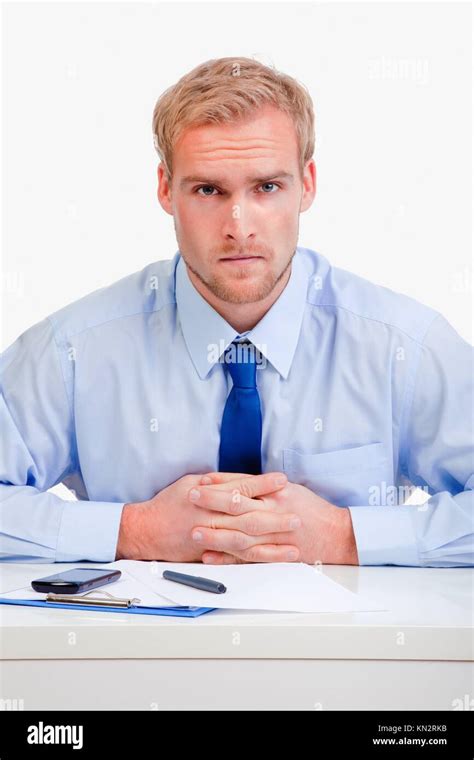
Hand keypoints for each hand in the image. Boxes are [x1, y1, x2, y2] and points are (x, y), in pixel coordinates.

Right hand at [115, 471, 298, 561]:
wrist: (146, 531)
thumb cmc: (169, 504)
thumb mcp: (190, 483)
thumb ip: (217, 482)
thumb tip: (243, 480)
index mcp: (206, 496)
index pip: (240, 488)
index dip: (263, 485)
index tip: (283, 481)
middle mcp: (210, 518)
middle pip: (248, 517)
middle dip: (275, 517)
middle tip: (297, 516)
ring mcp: (211, 539)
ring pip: (246, 542)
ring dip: (272, 544)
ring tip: (294, 545)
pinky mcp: (210, 555)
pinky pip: (237, 559)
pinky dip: (257, 560)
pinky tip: (274, 560)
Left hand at [191, 471, 358, 565]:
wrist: (336, 535)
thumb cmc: (312, 510)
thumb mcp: (290, 491)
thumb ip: (263, 488)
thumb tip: (234, 484)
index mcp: (279, 494)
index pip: (244, 485)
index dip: (221, 483)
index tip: (201, 481)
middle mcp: (276, 513)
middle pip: (239, 506)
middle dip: (213, 502)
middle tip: (191, 497)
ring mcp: (275, 537)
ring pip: (241, 535)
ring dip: (216, 534)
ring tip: (194, 531)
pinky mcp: (275, 555)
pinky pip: (247, 558)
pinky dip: (228, 559)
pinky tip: (209, 557)